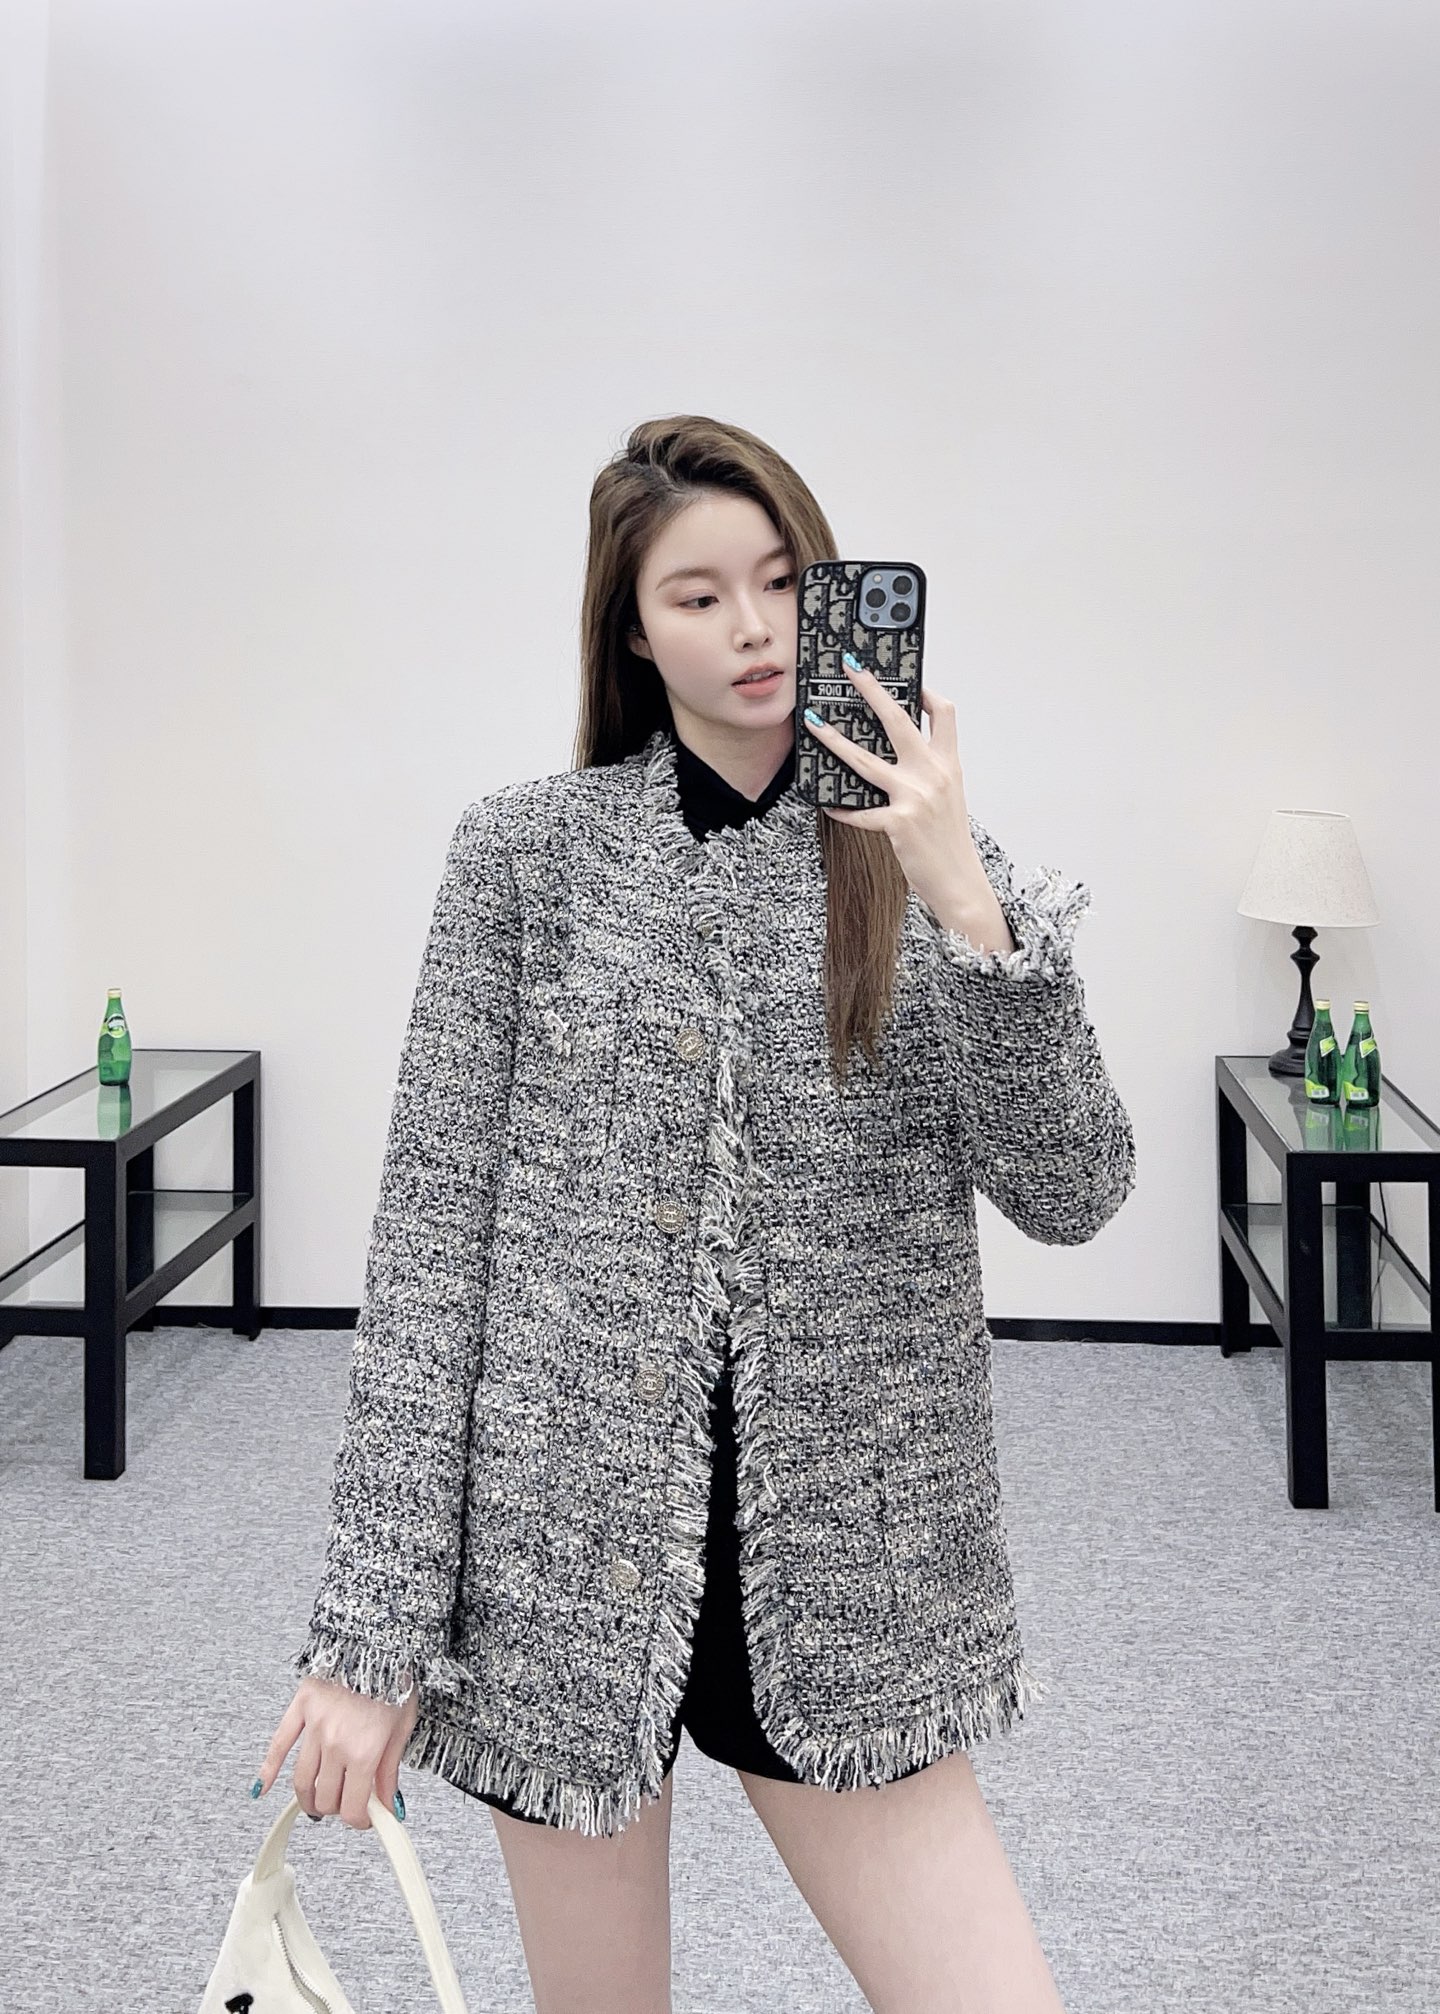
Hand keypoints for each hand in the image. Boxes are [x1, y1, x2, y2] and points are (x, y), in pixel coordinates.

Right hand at [254, 1674, 419, 1830]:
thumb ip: (390, 1770)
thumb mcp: (402, 1729)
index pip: (353, 1808)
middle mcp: (336, 1744)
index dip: (359, 1820)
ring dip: (308, 1798)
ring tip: (316, 1802)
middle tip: (345, 1804)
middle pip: (325, 1797)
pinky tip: (261, 1788)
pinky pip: (278, 1745)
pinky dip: (267, 1770)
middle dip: (336, 1808)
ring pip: (302, 1780)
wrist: (379, 1641)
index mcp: (364, 1752)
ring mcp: (314, 1727)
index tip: (365, 1818)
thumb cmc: (395, 1680)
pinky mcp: (300, 1709)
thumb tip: (390, 1804)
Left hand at [803, 654, 981, 918]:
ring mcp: (914, 797)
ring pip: (865, 760)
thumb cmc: (949, 840)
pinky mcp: (898, 823)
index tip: (909, 678)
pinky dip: (841, 808)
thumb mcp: (948, 797)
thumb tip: (899, 752)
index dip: (926, 691)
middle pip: (898, 720)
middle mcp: (933, 775)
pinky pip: (859, 812)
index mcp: (948, 764)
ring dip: (834, 739)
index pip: (944, 713)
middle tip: (850, 668)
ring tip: (813, 723)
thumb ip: (929, 771)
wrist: (959, 882)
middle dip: (871, 689)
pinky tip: (827, 804)